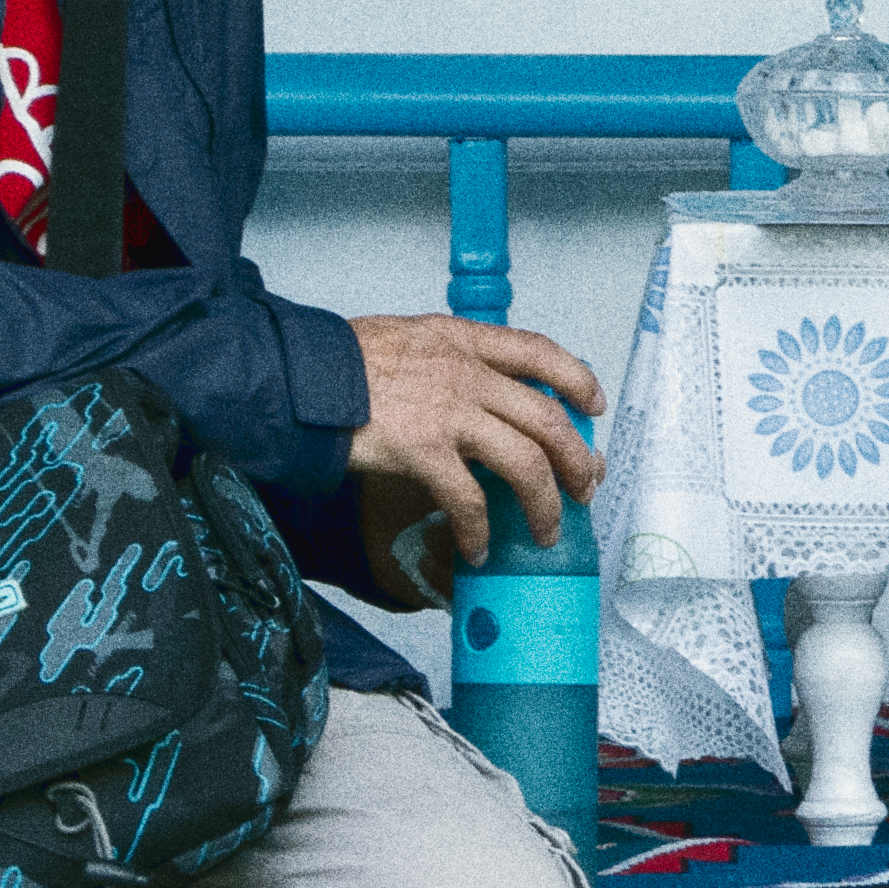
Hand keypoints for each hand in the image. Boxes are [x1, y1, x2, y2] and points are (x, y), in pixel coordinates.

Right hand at [349, 312, 605, 592]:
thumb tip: (475, 397)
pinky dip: (479, 529)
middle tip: (584, 487)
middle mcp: (465, 373)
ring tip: (545, 532)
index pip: (540, 351)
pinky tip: (478, 548)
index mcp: (462, 340)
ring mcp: (447, 412)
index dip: (576, 379)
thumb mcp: (406, 339)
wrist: (295, 378)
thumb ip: (447, 361)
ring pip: (525, 462)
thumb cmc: (340, 364)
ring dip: (545, 504)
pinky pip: (469, 499)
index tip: (593, 405)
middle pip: (547, 418)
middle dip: (577, 460)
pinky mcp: (422, 450)